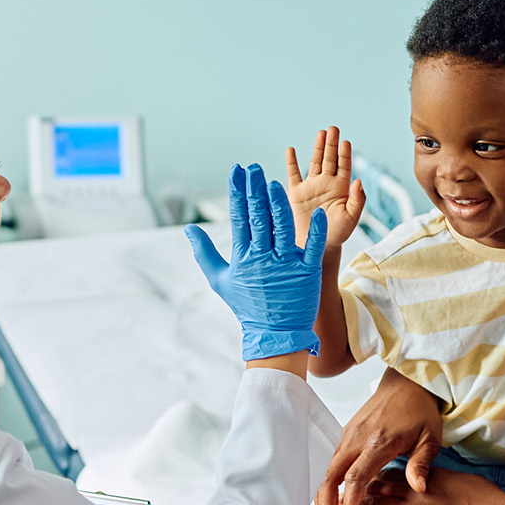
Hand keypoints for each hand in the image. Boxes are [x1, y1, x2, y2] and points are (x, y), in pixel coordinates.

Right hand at [185, 164, 329, 360]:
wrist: (274, 335)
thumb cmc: (246, 306)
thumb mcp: (220, 280)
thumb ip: (204, 253)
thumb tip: (188, 229)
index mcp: (243, 257)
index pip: (239, 217)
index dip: (237, 193)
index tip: (237, 172)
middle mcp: (262, 258)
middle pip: (258, 218)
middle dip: (255, 191)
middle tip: (254, 168)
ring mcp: (285, 265)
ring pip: (282, 228)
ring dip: (278, 205)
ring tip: (274, 183)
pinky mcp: (307, 273)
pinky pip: (312, 248)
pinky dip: (315, 231)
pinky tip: (316, 212)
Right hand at [284, 127, 365, 251]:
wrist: (315, 245)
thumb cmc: (336, 233)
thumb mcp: (351, 218)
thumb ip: (357, 200)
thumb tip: (359, 181)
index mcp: (341, 188)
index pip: (344, 166)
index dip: (345, 154)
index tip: (346, 142)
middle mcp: (326, 183)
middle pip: (330, 159)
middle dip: (332, 144)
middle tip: (333, 128)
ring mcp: (311, 186)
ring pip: (314, 162)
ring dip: (318, 148)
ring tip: (321, 133)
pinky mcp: (296, 193)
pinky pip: (293, 174)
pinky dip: (291, 162)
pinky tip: (291, 149)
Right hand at [316, 367, 444, 504]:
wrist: (407, 383)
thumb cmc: (420, 411)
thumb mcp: (430, 438)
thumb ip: (421, 464)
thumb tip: (418, 488)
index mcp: (378, 441)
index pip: (356, 477)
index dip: (351, 502)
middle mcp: (357, 437)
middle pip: (331, 475)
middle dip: (327, 504)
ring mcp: (349, 434)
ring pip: (327, 469)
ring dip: (325, 495)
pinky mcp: (347, 433)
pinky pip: (333, 461)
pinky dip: (330, 481)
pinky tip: (337, 498)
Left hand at [352, 466, 504, 504]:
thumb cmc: (486, 499)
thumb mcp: (460, 479)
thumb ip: (440, 477)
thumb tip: (432, 478)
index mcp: (427, 474)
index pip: (392, 471)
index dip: (375, 476)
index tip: (363, 479)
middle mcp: (416, 489)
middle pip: (379, 485)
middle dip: (358, 489)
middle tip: (341, 492)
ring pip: (377, 503)